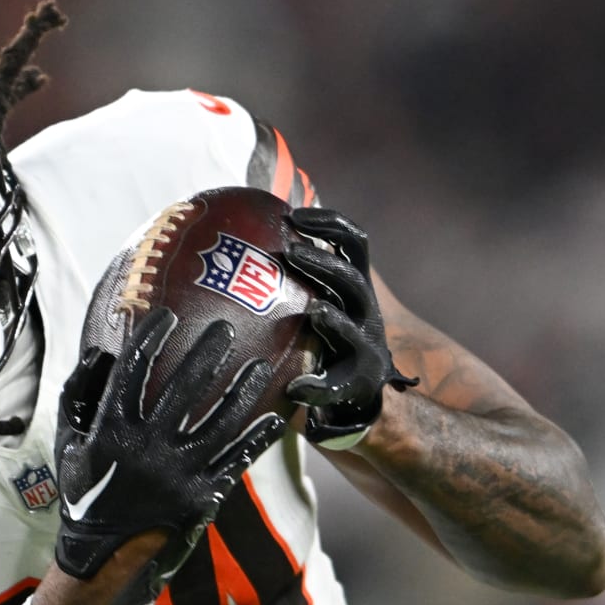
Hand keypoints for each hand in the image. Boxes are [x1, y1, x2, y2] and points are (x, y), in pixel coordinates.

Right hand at [54, 307, 287, 604]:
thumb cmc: (85, 496)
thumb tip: (101, 355)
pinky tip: (276, 419)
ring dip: (242, 390)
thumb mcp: (68, 446)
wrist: (103, 558)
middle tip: (225, 329)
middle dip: (207, 353)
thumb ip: (79, 398)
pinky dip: (257, 439)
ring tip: (258, 366)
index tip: (167, 317)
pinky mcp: (202, 497)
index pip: (135, 370)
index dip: (152, 337)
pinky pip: (236, 461)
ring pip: (220, 421)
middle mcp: (148, 448)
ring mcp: (178, 473)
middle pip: (184, 387)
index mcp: (112, 431)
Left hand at [283, 207, 418, 449]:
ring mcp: (364, 345)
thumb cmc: (324, 334)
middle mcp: (363, 310)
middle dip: (324, 263)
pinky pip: (339, 382)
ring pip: (354, 324)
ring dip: (333, 317)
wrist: (357, 388)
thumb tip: (239, 243)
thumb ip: (294, 276)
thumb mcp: (317, 297)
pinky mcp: (358, 379)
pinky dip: (317, 386)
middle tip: (290, 253)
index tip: (293, 216)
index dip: (329, 224)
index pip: (352, 242)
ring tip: (313, 312)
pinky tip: (296, 389)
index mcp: (353, 284)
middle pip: (353, 279)